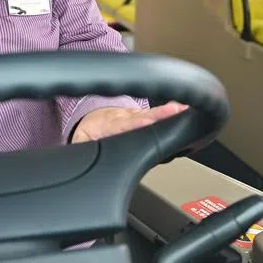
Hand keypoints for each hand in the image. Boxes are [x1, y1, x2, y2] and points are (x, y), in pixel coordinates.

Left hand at [70, 101, 188, 143]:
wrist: (92, 117)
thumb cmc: (89, 131)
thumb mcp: (79, 142)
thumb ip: (79, 148)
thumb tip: (77, 153)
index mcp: (108, 126)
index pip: (123, 125)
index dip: (136, 124)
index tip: (147, 122)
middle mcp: (124, 118)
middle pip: (143, 116)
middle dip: (160, 114)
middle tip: (177, 110)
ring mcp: (134, 115)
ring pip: (152, 113)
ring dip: (168, 111)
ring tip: (185, 109)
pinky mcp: (143, 115)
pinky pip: (156, 114)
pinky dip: (171, 112)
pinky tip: (185, 110)